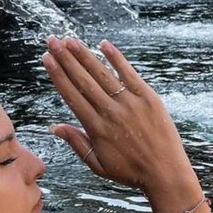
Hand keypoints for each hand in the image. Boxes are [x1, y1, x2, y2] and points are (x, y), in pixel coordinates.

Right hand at [42, 36, 198, 195]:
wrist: (165, 172)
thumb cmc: (130, 171)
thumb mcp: (97, 165)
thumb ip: (76, 143)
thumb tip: (54, 127)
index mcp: (96, 128)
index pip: (71, 95)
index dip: (58, 75)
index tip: (47, 59)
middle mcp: (110, 112)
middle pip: (83, 80)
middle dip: (65, 59)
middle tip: (52, 41)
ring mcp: (130, 103)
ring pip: (102, 74)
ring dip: (85, 55)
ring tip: (70, 40)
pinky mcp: (148, 97)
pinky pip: (129, 73)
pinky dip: (116, 58)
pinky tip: (103, 44)